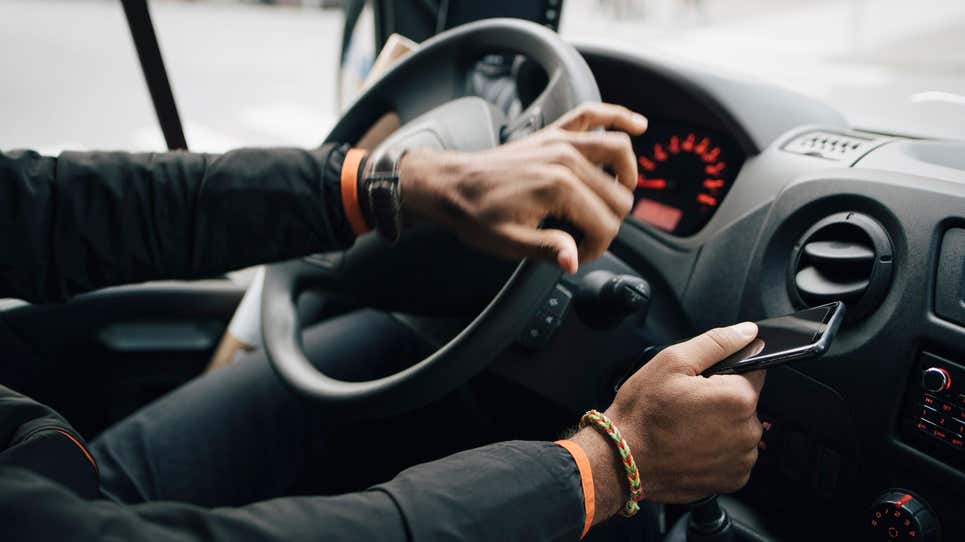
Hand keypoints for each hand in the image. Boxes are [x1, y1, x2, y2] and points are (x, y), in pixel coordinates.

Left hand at [399, 103, 647, 272]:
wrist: (451, 185)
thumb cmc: (476, 214)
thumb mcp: (509, 242)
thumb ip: (548, 249)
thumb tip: (574, 260)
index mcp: (558, 187)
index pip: (605, 225)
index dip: (595, 247)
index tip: (575, 253)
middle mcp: (565, 158)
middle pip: (618, 195)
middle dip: (607, 222)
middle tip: (581, 237)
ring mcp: (561, 140)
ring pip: (620, 153)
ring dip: (626, 178)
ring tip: (612, 200)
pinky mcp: (555, 132)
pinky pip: (593, 114)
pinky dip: (618, 116)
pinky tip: (637, 125)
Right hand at [573, 322, 765, 521]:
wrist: (624, 460)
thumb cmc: (643, 412)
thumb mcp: (672, 362)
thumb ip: (716, 342)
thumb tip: (748, 331)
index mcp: (738, 398)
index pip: (754, 371)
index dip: (725, 372)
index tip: (701, 382)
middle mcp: (747, 431)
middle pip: (746, 402)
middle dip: (722, 399)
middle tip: (687, 405)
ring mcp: (741, 460)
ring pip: (739, 429)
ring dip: (721, 426)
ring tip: (686, 427)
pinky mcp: (732, 480)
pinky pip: (734, 456)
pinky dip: (717, 450)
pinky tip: (691, 446)